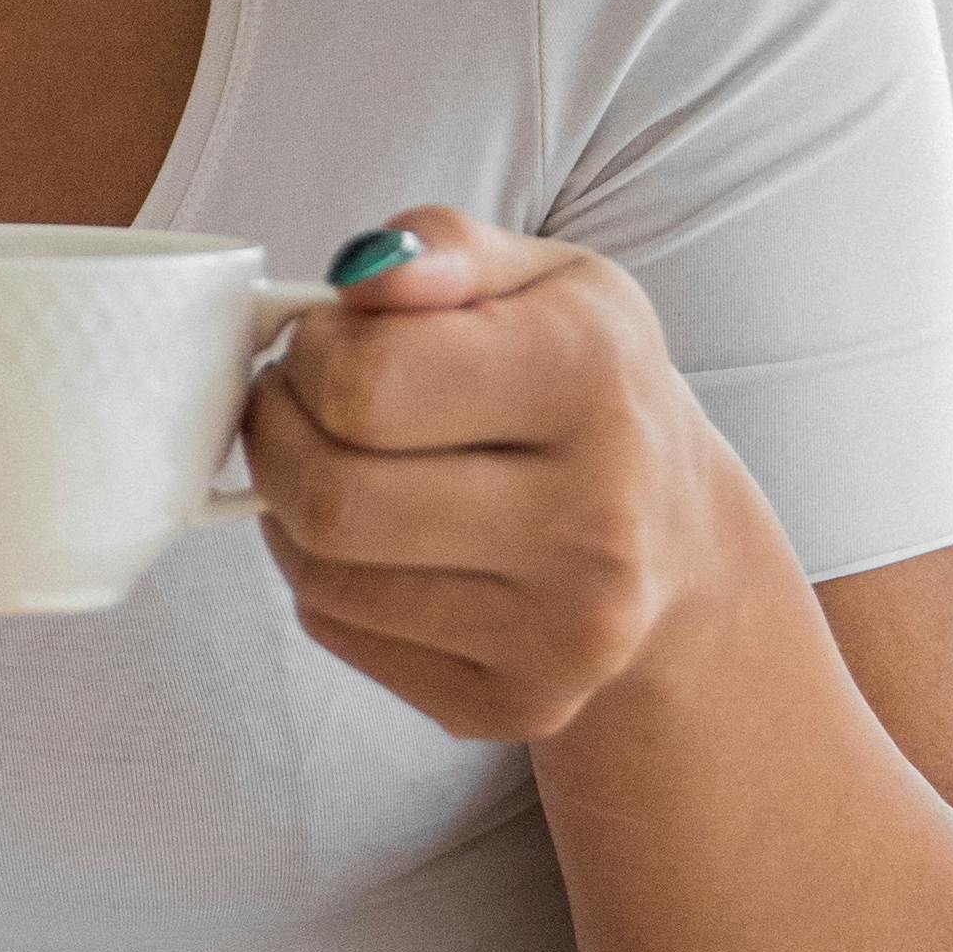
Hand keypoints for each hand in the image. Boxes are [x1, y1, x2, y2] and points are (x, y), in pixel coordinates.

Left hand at [246, 211, 747, 746]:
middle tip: (293, 402)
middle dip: (273, 435)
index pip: (365, 381)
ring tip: (336, 463)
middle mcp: (596, 521)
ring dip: (287, 508)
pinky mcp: (515, 704)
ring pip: (320, 574)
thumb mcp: (547, 280)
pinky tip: (378, 539)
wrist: (679, 540)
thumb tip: (362, 273)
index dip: (311, 354)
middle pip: (328, 495)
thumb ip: (444, 248)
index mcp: (595, 381)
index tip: (326, 342)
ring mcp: (561, 632)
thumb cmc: (589, 388)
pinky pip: (339, 632)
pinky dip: (326, 578)